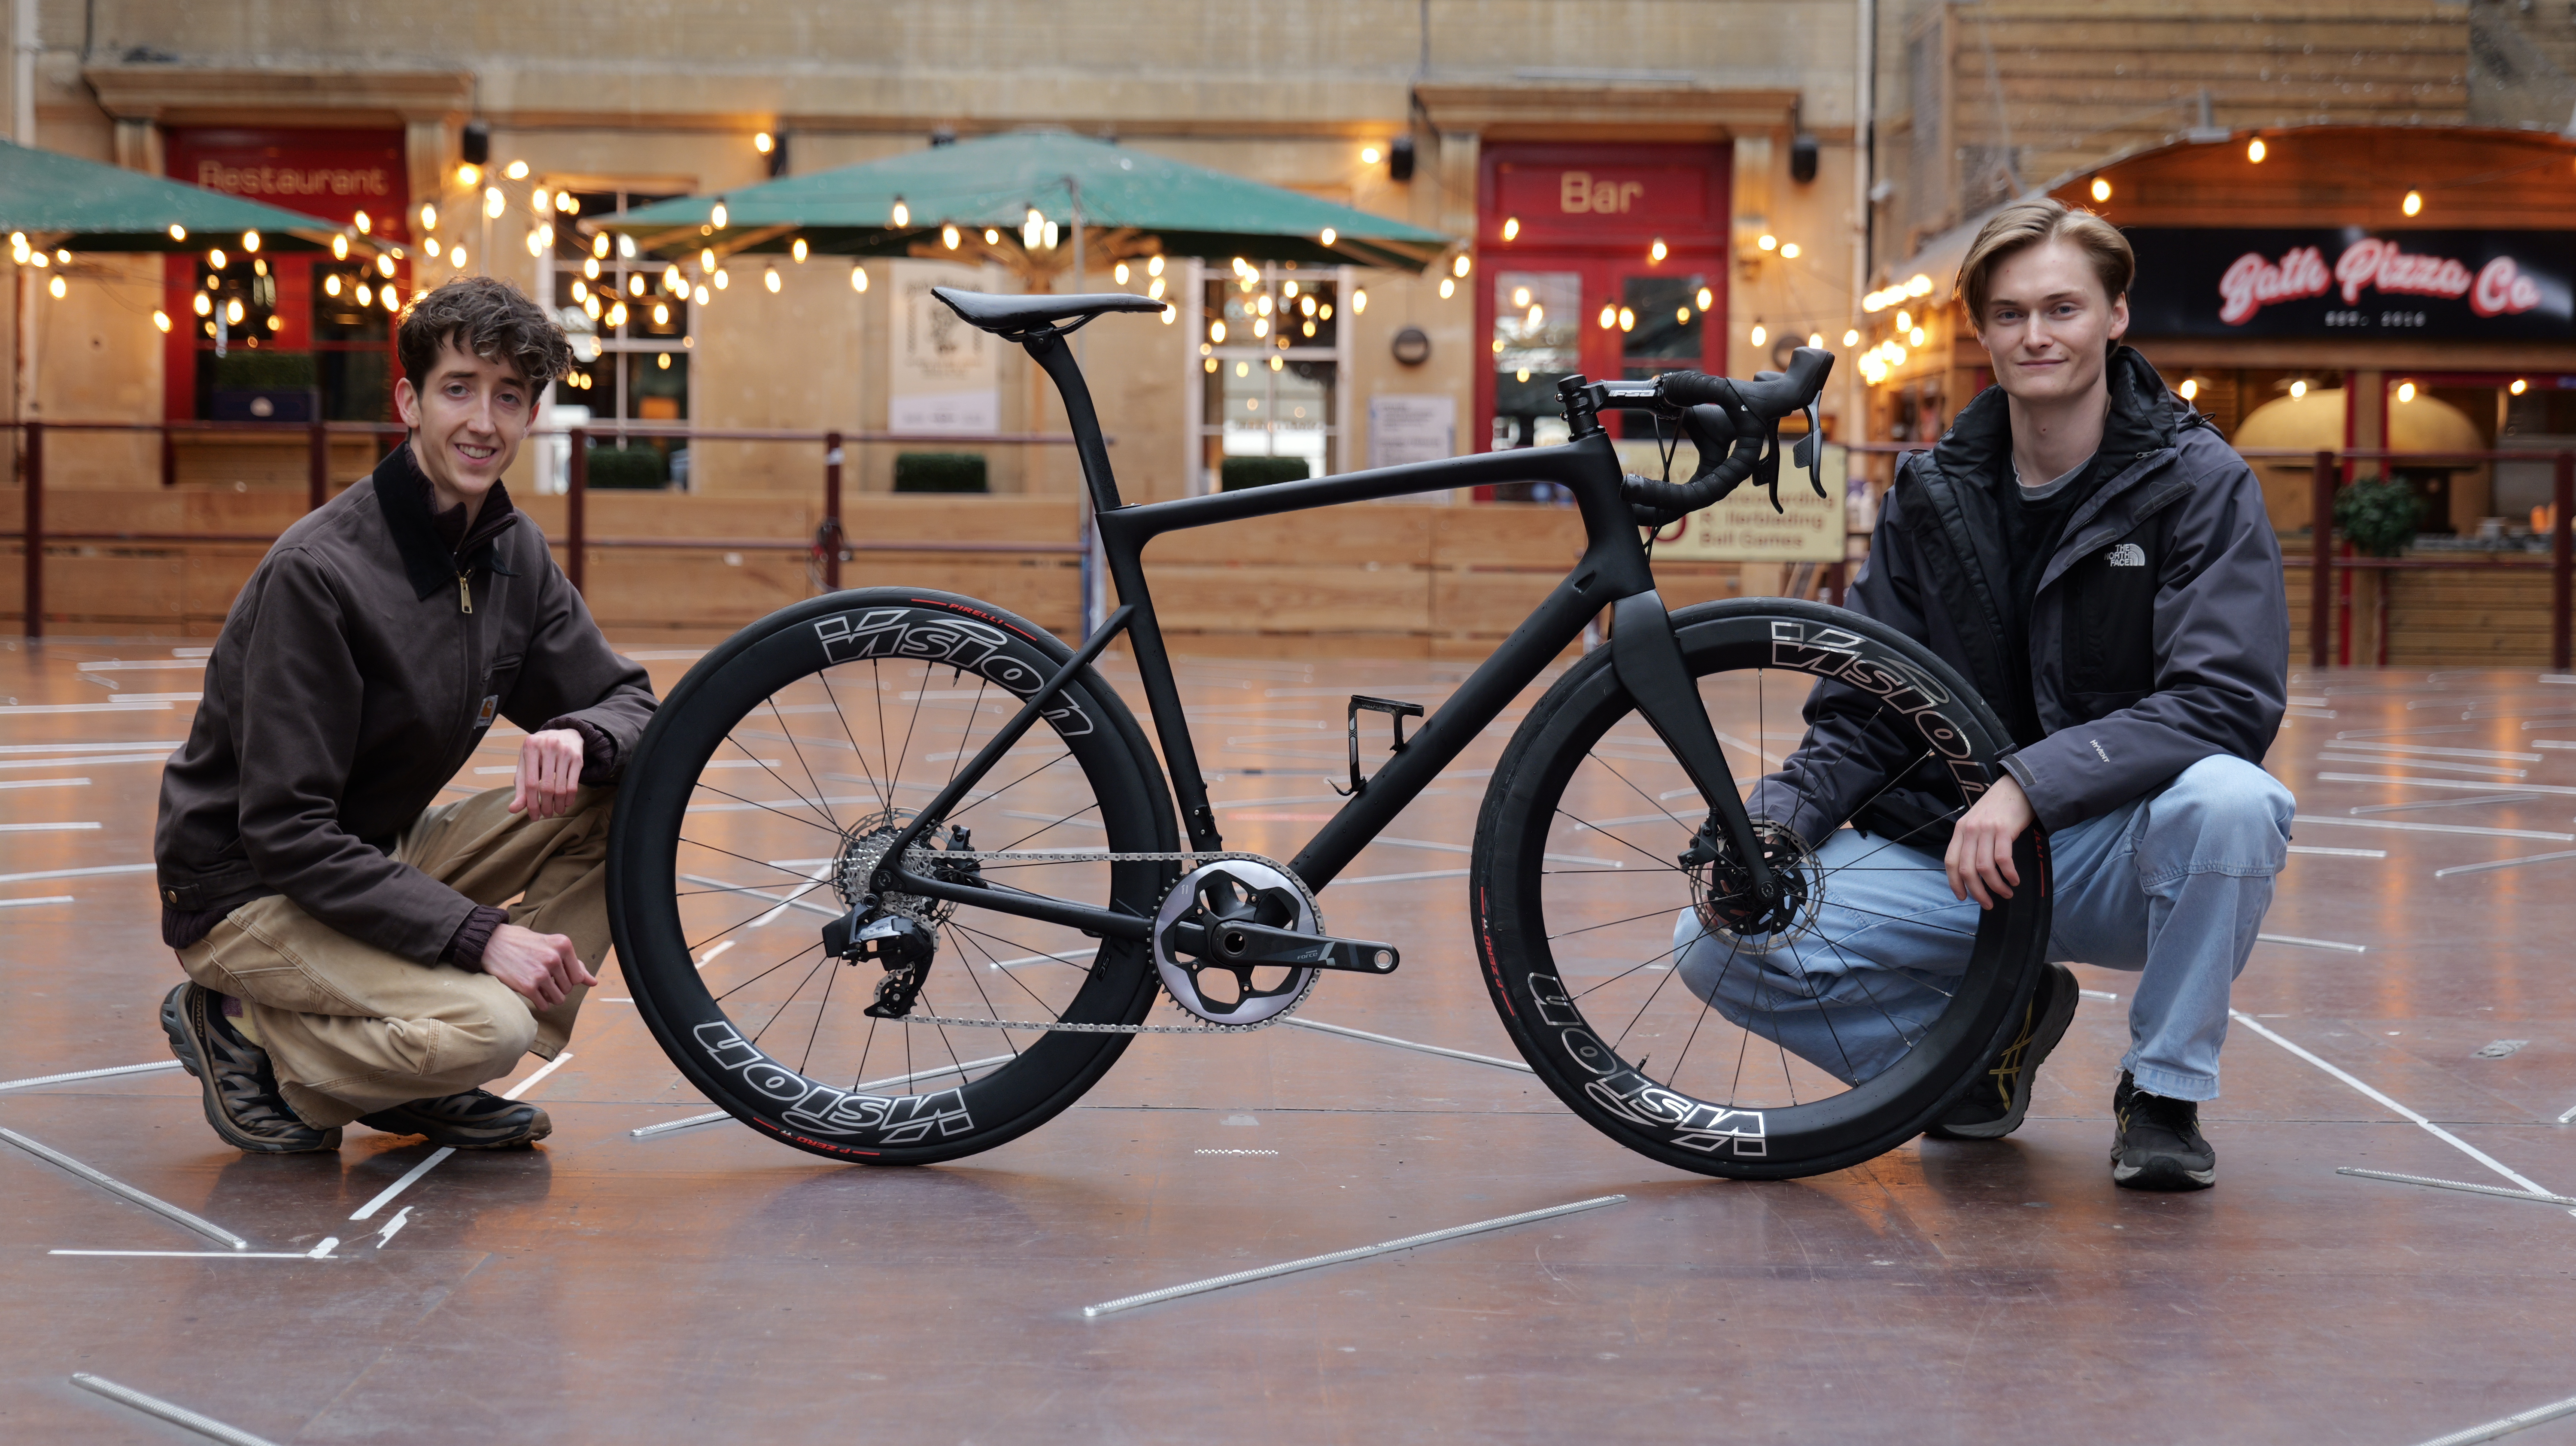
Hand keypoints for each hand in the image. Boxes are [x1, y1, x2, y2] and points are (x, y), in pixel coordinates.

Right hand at [480, 922, 595, 1008]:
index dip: (567, 978)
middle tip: (543, 978)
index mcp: (563, 945)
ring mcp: (541, 973)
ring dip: (550, 997)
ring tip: (539, 986)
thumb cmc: (524, 943)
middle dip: (558, 987)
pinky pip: (544, 1005)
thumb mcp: (551, 946)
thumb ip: (574, 964)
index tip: (554, 973)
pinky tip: (532, 992)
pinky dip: (540, 1003)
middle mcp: (554, 958)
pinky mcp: (527, 986)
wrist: (491, 942)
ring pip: (559, 999)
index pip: (578, 976)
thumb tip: (593, 983)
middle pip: (569, 988)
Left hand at [510, 727, 585, 818]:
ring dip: (558, 805)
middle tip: (545, 815)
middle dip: (546, 806)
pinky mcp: (577, 757)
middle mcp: (548, 746)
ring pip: (561, 788)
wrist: (563, 733)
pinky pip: (573, 784)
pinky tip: (566, 803)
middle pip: (546, 787)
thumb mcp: (526, 764)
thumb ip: (520, 786)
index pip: (530, 783)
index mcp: (530, 747)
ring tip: (556, 811)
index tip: (533, 816)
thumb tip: (513, 809)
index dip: (531, 803)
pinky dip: (569, 798)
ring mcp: (565, 751)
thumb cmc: (540, 753)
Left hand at [1944, 775, 2035, 909]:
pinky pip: (2003, 859)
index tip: (1962, 896)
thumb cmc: (1999, 807)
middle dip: (1977, 891)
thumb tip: (1973, 871)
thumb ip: (1972, 842)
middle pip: (1967, 869)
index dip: (1954, 882)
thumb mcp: (1977, 822)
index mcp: (1960, 830)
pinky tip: (2014, 880)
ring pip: (1984, 868)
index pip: (1950, 861)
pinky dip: (2009, 874)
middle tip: (1987, 903)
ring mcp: (1986, 829)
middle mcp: (1970, 830)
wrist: (2018, 786)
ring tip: (2006, 893)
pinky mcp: (2004, 830)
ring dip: (1995, 886)